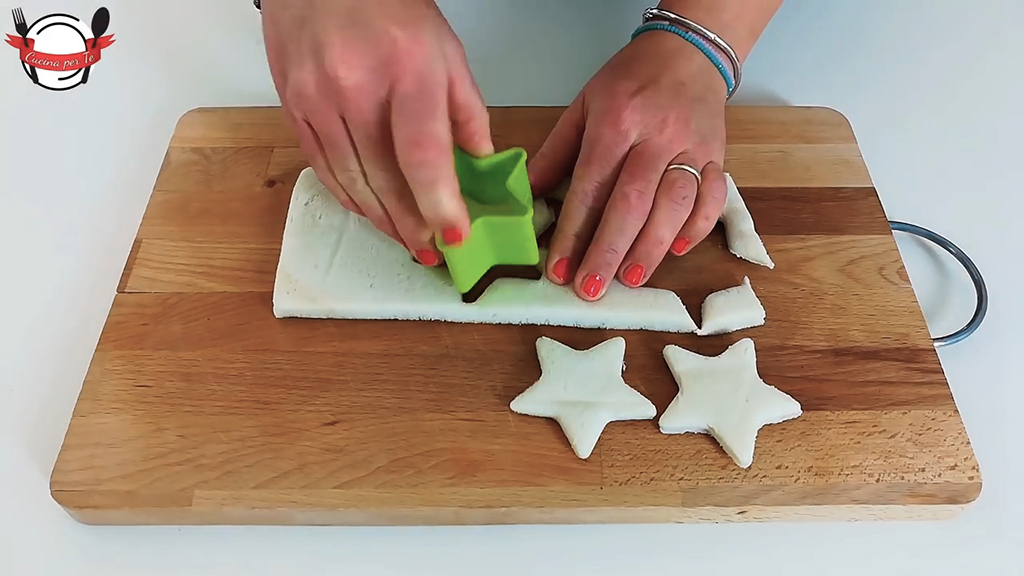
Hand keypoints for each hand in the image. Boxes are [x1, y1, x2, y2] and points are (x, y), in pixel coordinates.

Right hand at [260, 0, 492, 265]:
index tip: (454, 235)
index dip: (439, 203)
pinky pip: (323, 168)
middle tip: (431, 250)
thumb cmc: (390, 7)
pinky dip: (349, 197)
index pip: (423, 156)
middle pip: (384, 179)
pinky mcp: (293, 107)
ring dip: (380, 219)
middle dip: (411, 224)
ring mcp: (318, 100)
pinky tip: (369, 212)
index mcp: (407, 71)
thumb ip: (466, 111)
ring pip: (351, 181)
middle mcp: (356, 88)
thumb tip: (478, 164)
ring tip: (405, 240)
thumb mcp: (446, 50)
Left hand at [528, 30, 729, 299]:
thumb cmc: (630, 81)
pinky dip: (697, 227)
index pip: (591, 185)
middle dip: (609, 251)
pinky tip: (675, 250)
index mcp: (616, 121)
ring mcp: (693, 147)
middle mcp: (656, 136)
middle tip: (590, 288)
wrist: (688, 52)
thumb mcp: (583, 106)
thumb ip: (556, 153)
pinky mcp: (719, 156)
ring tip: (628, 279)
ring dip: (651, 248)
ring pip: (675, 204)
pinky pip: (713, 198)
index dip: (573, 231)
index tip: (558, 269)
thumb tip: (529, 196)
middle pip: (633, 202)